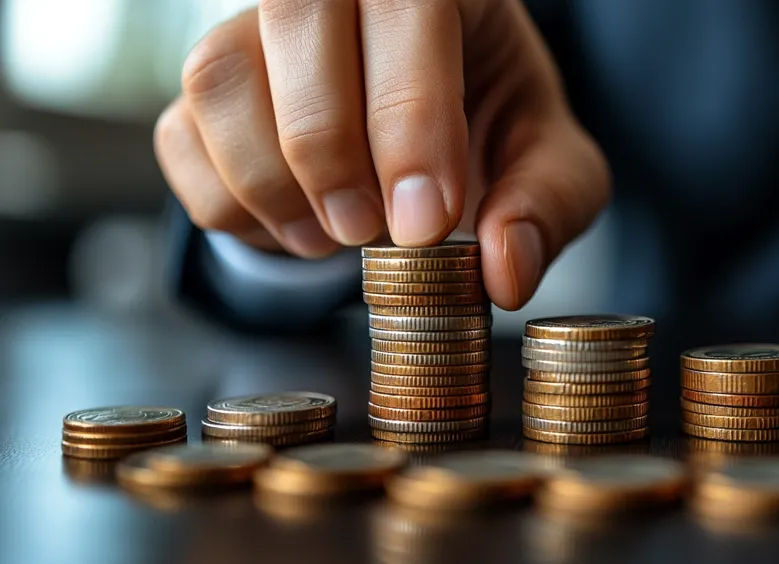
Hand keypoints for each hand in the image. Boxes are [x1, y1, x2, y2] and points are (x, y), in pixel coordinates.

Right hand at [155, 0, 609, 309]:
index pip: (407, 5)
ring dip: (272, 183)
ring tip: (334, 237)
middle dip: (327, 146)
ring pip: (222, 78)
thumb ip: (545, 204)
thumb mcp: (546, 163)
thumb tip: (506, 270)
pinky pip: (182, 138)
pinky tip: (296, 226)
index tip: (423, 222)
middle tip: (368, 233)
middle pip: (295, 15)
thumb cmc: (490, 130)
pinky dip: (232, 206)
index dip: (408, 114)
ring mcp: (259, 31)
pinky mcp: (208, 89)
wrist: (423, 139)